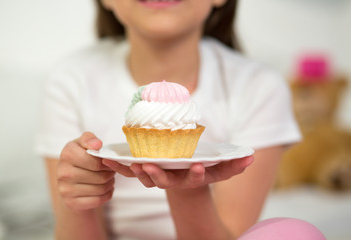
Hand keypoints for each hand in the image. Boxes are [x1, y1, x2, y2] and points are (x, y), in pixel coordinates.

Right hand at [57, 132, 114, 210]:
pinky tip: (106, 188)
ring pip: (100, 189)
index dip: (108, 163)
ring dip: (110, 184)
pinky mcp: (70, 203)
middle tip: (111, 171)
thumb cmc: (80, 155)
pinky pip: (98, 201)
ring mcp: (65, 190)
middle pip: (100, 177)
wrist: (69, 177)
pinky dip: (107, 194)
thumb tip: (97, 145)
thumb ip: (90, 139)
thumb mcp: (83, 143)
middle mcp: (63, 173)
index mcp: (67, 154)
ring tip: (109, 178)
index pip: (96, 162)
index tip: (109, 161)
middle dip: (110, 174)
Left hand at [102, 156, 253, 188]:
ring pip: (145, 178)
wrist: (185, 175)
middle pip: (164, 181)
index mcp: (191, 178)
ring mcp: (159, 178)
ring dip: (134, 171)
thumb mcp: (218, 165)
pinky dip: (119, 166)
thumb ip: (234, 163)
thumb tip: (251, 158)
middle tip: (148, 164)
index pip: (195, 179)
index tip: (197, 166)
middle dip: (157, 175)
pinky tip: (106, 158)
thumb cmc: (201, 167)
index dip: (196, 174)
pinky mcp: (146, 172)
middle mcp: (174, 181)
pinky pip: (131, 171)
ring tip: (124, 162)